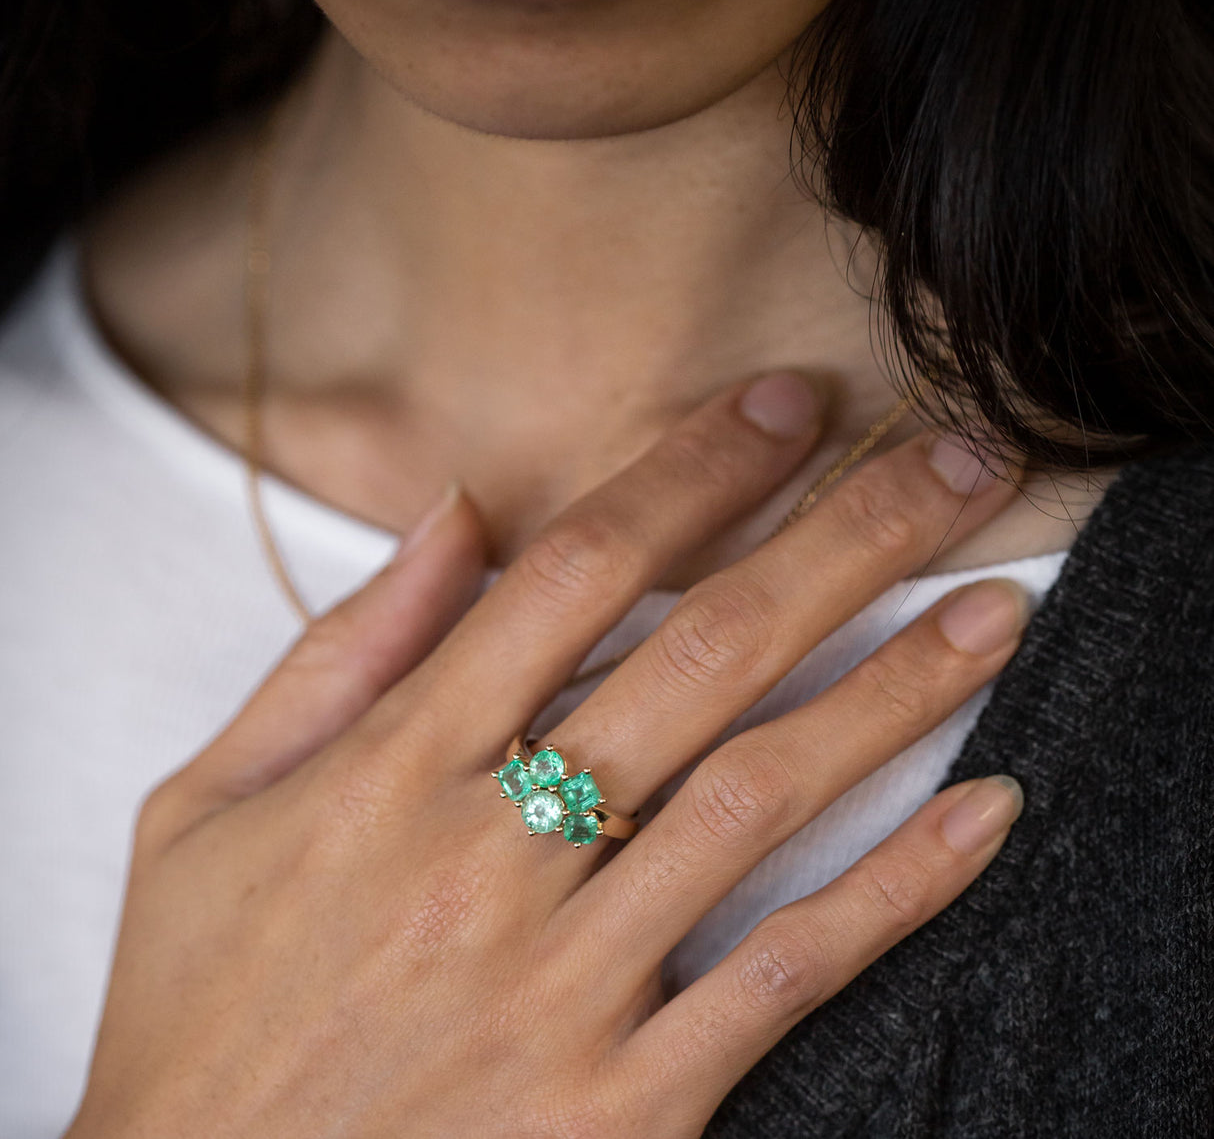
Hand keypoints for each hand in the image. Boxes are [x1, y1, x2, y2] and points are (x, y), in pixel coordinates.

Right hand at [67, 373, 1027, 1138]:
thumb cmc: (198, 1002)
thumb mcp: (211, 806)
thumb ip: (340, 652)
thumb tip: (457, 515)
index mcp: (392, 768)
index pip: (575, 572)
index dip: (696, 472)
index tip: (788, 408)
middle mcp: (488, 856)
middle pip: (702, 654)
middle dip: (844, 541)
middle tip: (950, 464)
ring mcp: (562, 983)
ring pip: (764, 795)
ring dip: (898, 690)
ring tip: (997, 608)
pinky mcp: (619, 1107)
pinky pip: (783, 978)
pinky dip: (897, 891)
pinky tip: (983, 811)